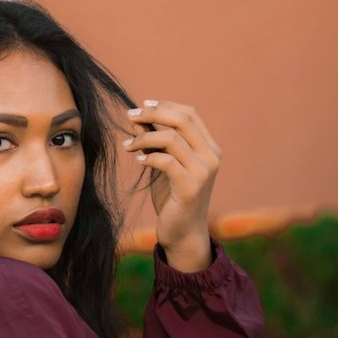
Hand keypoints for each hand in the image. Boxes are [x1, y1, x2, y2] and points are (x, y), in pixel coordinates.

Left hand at [122, 99, 221, 266]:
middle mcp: (211, 156)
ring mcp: (203, 172)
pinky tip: (138, 160)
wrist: (183, 232)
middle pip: (183, 120)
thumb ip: (156, 142)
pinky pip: (166, 161)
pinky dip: (148, 157)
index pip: (190, 114)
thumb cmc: (173, 198)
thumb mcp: (164, 164)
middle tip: (130, 116)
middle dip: (153, 114)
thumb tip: (136, 117)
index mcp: (209, 148)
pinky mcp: (190, 187)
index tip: (142, 105)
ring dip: (144, 137)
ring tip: (127, 145)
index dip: (166, 106)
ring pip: (171, 139)